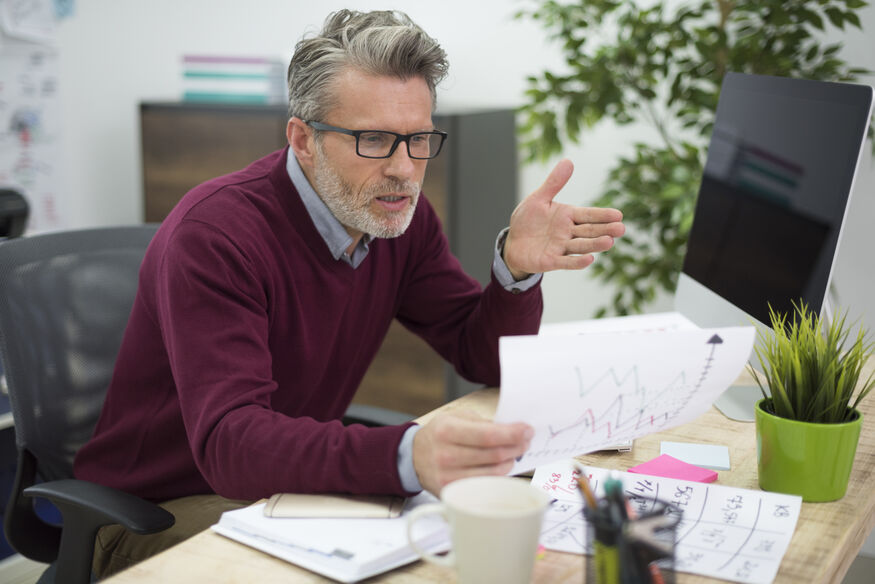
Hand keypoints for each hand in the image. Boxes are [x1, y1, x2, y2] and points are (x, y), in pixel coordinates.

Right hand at [412, 410, 532, 494]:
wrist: (414, 457)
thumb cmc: (439, 434)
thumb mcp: (457, 418)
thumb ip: (483, 423)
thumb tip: (513, 431)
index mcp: (447, 431)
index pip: (488, 435)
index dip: (512, 433)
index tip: (527, 430)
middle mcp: (446, 455)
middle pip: (494, 455)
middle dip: (517, 446)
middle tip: (526, 440)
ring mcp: (449, 477)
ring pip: (494, 472)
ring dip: (511, 461)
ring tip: (515, 452)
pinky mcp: (453, 492)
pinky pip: (486, 485)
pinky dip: (499, 475)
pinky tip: (502, 465)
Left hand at [503, 159, 624, 279]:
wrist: (512, 244)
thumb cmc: (527, 220)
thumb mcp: (538, 199)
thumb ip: (554, 183)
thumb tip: (569, 161)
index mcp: (568, 216)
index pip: (589, 215)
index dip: (603, 215)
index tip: (618, 215)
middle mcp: (568, 232)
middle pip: (589, 231)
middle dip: (605, 230)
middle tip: (621, 229)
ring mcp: (561, 247)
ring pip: (581, 246)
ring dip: (595, 244)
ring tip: (609, 242)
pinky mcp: (551, 261)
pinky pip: (566, 262)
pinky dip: (577, 262)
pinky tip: (589, 259)